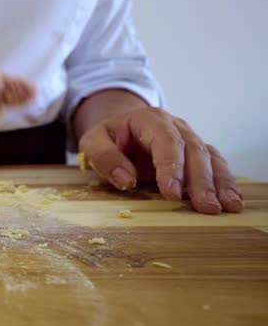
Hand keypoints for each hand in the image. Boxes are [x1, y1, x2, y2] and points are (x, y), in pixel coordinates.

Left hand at [79, 107, 243, 214]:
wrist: (119, 128)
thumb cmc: (107, 137)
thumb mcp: (93, 142)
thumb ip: (105, 158)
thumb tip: (125, 180)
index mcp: (149, 119)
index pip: (166, 140)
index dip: (171, 166)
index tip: (171, 192)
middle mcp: (175, 126)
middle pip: (193, 150)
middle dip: (201, 180)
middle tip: (206, 207)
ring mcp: (189, 138)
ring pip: (210, 157)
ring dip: (220, 182)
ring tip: (229, 206)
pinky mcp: (195, 153)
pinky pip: (214, 164)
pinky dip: (224, 182)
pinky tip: (232, 200)